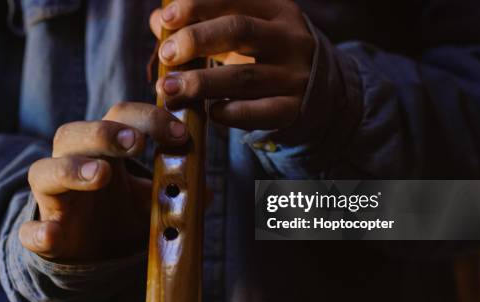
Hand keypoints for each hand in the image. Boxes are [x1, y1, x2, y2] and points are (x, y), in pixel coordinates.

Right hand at [19, 102, 188, 260]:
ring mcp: (54, 197)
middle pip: (73, 133)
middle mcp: (73, 162)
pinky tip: (50, 235)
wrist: (94, 249)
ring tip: (101, 175)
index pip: (119, 116)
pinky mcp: (45, 232)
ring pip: (45, 171)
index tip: (180, 134)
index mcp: (104, 148)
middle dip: (105, 133)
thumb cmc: (122, 209)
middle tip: (137, 143)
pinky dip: (37, 232)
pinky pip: (30, 230)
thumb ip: (177, 187)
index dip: (148, 118)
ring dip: (72, 169)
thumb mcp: (152, 196)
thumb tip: (207, 188)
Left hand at [149, 0, 314, 130]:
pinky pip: (258, 112)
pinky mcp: (295, 108)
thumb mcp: (246, 33)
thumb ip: (204, 24)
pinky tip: (210, 112)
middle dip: (196, 40)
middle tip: (166, 54)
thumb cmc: (269, 56)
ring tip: (170, 89)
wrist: (322, 92)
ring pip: (244, 77)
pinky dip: (230, 113)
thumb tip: (158, 19)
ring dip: (202, 83)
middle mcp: (289, 39)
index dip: (197, 6)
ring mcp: (295, 75)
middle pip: (239, 30)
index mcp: (276, 11)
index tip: (167, 18)